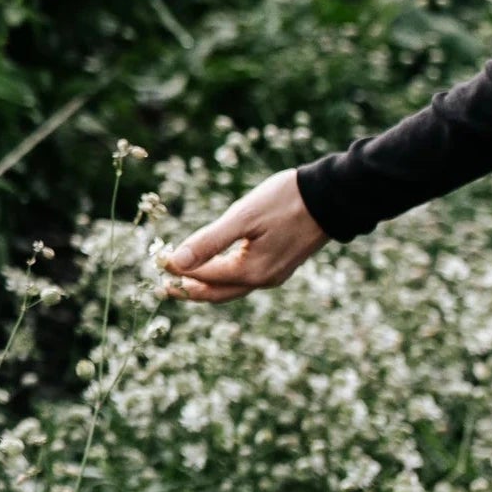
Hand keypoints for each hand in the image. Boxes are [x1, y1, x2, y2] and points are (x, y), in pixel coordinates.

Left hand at [161, 168, 327, 303]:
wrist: (332, 197)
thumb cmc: (286, 201)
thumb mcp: (244, 217)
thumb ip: (210, 241)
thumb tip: (177, 262)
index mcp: (252, 271)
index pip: (204, 276)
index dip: (179, 269)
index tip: (159, 259)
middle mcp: (263, 280)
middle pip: (217, 293)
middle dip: (189, 290)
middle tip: (162, 287)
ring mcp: (274, 275)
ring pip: (232, 288)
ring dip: (206, 286)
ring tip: (183, 282)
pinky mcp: (282, 266)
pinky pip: (245, 279)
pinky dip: (225, 278)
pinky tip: (217, 269)